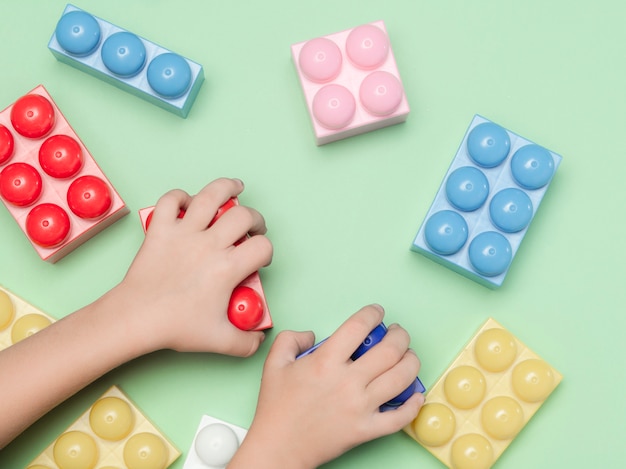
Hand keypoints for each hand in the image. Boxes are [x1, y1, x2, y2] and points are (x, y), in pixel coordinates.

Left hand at [112, 178, 272, 355]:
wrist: (136, 318)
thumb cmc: (175, 327)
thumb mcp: (220, 341)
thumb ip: (247, 342)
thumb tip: (259, 340)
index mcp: (227, 268)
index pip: (262, 246)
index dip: (267, 252)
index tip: (259, 260)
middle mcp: (208, 244)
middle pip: (243, 215)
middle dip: (255, 219)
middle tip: (253, 227)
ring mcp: (183, 233)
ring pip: (210, 196)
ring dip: (227, 188)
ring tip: (236, 187)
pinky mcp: (160, 230)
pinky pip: (170, 200)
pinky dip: (180, 196)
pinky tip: (188, 202)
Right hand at [230, 304, 423, 468]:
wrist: (279, 447)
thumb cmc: (276, 407)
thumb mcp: (274, 363)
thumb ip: (292, 339)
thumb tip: (313, 335)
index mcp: (325, 362)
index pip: (358, 327)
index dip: (372, 314)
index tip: (377, 312)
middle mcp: (347, 382)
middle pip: (389, 351)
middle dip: (400, 336)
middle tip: (398, 332)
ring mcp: (360, 407)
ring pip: (400, 379)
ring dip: (411, 362)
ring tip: (409, 356)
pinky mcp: (366, 429)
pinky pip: (399, 417)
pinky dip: (413, 405)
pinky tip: (416, 394)